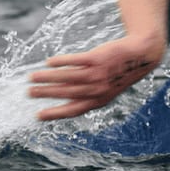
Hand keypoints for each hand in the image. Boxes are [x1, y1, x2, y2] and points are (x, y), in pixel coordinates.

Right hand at [28, 35, 163, 120]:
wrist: (141, 55)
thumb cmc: (119, 73)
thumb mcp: (106, 89)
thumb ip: (86, 94)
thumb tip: (62, 98)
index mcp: (98, 101)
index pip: (72, 110)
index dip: (54, 114)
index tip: (38, 115)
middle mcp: (97, 90)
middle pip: (66, 93)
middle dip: (45, 94)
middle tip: (28, 93)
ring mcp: (97, 74)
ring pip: (67, 77)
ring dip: (47, 78)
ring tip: (32, 77)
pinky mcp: (97, 58)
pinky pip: (75, 61)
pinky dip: (61, 62)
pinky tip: (49, 62)